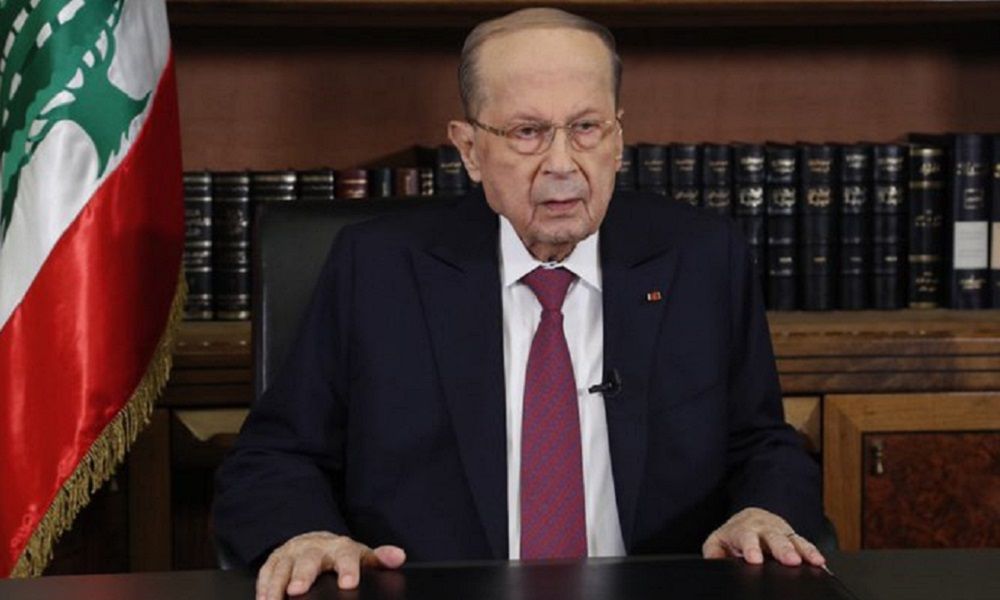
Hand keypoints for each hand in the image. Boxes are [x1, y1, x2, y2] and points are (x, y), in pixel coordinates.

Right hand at [256, 531, 405, 599]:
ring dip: (276, 584)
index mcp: (340, 548)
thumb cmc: (340, 555)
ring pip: (282, 567)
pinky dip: (263, 586)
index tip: (348, 584)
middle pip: (308, 559)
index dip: (348, 569)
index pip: (347, 555)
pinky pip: (266, 572)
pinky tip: (263, 599)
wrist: (313, 541)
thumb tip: (399, 556)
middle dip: (303, 574)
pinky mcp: (275, 561)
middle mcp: (314, 548)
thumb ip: (379, 558)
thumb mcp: (362, 556)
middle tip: (299, 590)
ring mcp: (292, 554)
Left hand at [702, 507, 825, 566]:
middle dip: (783, 549)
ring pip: (794, 539)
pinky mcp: (794, 538)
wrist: (751, 518)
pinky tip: (821, 562)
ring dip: (804, 550)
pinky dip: (814, 553)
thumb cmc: (734, 536)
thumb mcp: (718, 541)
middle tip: (790, 560)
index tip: (755, 560)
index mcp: (743, 529)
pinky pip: (806, 544)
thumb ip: (713, 552)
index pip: (746, 537)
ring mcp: (782, 532)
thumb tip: (714, 561)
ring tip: (814, 561)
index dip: (751, 548)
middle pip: (774, 537)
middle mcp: (764, 528)